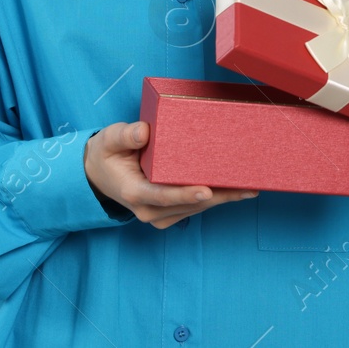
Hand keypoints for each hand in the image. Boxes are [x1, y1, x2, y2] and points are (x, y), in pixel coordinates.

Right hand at [83, 120, 257, 228]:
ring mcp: (158, 215)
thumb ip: (126, 136)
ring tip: (249, 187)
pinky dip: (214, 199)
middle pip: (189, 204)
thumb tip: (145, 131)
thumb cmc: (107, 154)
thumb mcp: (109, 139)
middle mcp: (147, 210)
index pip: (163, 196)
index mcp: (134, 192)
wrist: (99, 174)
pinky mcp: (167, 214)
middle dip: (219, 196)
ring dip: (222, 199)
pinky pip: (194, 208)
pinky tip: (235, 189)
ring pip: (196, 208)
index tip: (207, 190)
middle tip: (248, 186)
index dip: (185, 194)